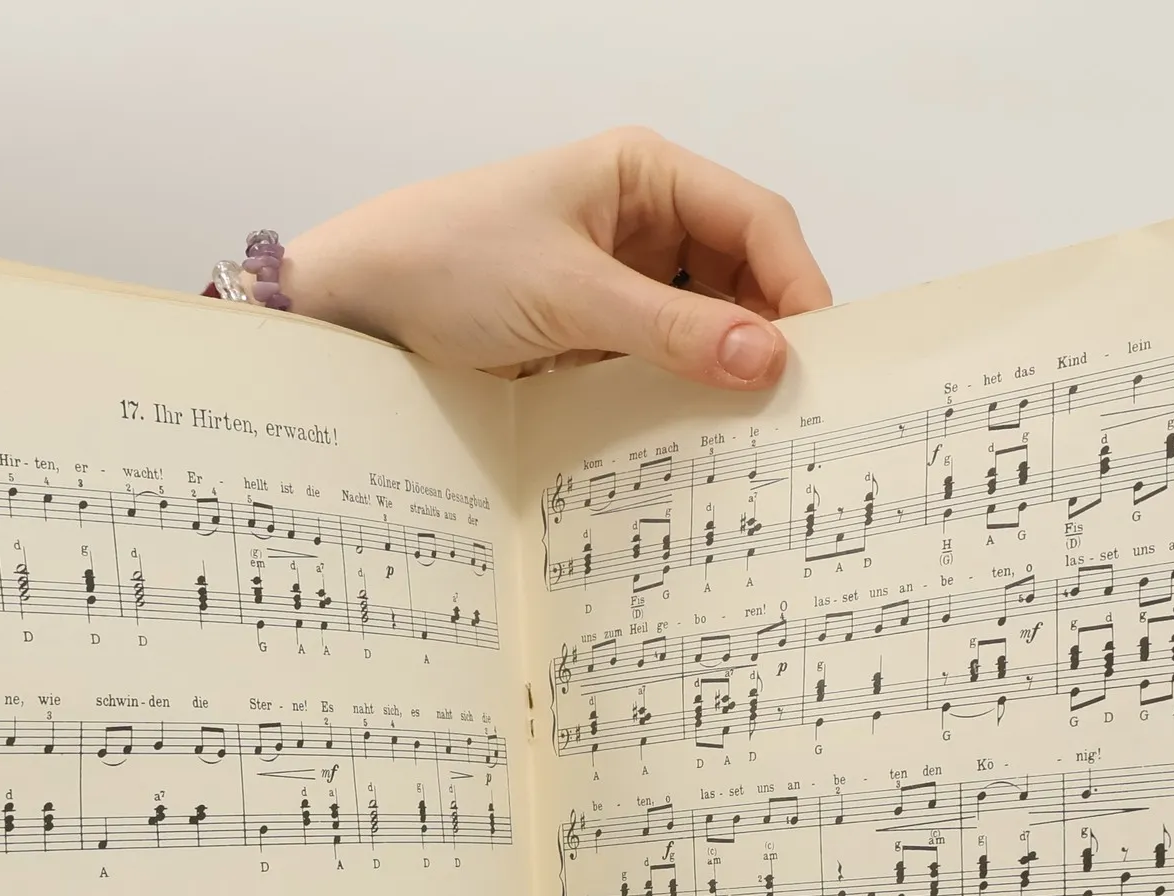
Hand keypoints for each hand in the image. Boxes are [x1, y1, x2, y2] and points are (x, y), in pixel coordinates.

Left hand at [285, 127, 830, 388]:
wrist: (356, 309)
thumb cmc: (444, 261)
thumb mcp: (567, 294)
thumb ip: (670, 329)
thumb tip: (765, 358)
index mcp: (644, 177)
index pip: (756, 222)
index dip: (796, 284)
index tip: (818, 354)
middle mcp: (642, 227)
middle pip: (742, 280)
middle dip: (768, 337)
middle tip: (795, 406)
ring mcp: (620, 289)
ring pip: (706, 333)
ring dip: (725, 377)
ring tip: (752, 433)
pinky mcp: (595, 344)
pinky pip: (661, 372)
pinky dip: (681, 402)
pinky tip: (694, 440)